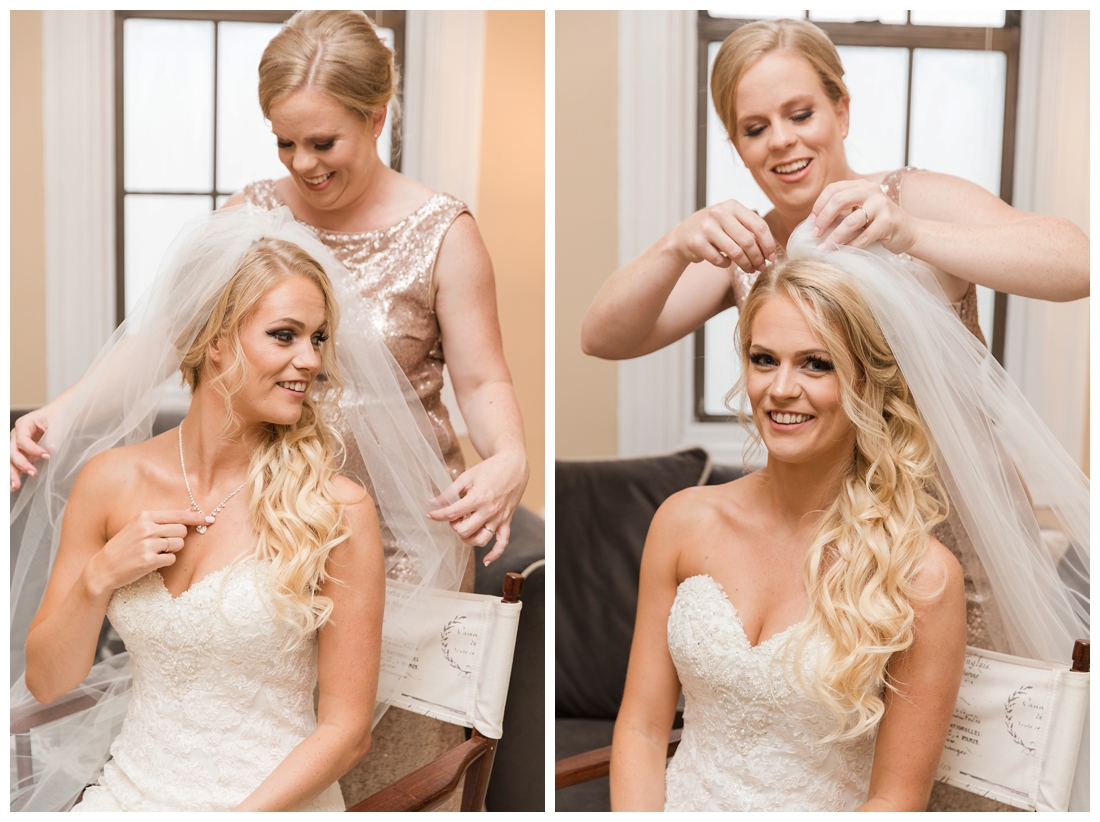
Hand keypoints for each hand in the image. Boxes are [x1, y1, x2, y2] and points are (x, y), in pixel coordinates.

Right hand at [11, 408, 51, 491]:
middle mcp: (16, 434)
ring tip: (15, 486)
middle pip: (12, 451)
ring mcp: (17, 444)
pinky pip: (14, 464)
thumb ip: (53, 435)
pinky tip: (12, 486)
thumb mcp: (58, 423)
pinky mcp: (22, 453)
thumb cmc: (58, 417)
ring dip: (12, 473)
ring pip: (10, 460)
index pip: (22, 440)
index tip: (47, 456)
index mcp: (24, 424)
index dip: (32, 449)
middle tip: (34, 473)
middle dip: (21, 464)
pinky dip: (13, 474)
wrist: (59, 414)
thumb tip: (51, 449)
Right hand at [85, 509, 212, 595]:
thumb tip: (189, 510)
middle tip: (163, 544)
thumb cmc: (123, 546)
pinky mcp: (149, 561)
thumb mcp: (138, 526)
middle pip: (182, 531)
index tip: (210, 519)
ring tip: (155, 552)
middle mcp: (146, 528)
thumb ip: (162, 519)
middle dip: (178, 538)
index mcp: (144, 516)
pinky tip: (152, 562)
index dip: (197, 518)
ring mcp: (147, 544)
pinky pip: (172, 559)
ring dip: (172, 551)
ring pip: (179, 545)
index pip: (179, 515)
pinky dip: (166, 561)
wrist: (102, 568)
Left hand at [426, 450, 528, 565]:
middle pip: (464, 530)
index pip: (453, 513)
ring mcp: (499, 518)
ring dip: (467, 538)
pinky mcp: (507, 521)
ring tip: (464, 527)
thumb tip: (433, 503)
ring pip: (480, 539)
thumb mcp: (467, 477)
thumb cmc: (490, 469)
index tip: (431, 515)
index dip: (438, 515)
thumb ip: (449, 492)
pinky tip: (485, 561)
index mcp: (478, 498)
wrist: (513, 465)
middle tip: (454, 515)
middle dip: (454, 525)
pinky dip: (494, 554)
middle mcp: (489, 510)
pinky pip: (502, 542)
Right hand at [667, 200, 776, 273]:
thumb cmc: (713, 230)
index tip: (772, 257)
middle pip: (748, 241)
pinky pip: (720, 260)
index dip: (768, 244)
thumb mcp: (730, 221)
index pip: (759, 225)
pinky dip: (726, 265)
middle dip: (758, 258)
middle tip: (761, 267)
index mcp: (732, 206)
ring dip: (746, 264)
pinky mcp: (696, 242)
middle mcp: (719, 213)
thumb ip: (749, 229)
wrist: (682, 235)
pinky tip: (726, 262)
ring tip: (749, 269)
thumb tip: (771, 251)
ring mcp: (706, 228)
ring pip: (735, 252)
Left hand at [810, 180, 917, 253]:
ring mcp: (882, 205)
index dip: (819, 205)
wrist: (909, 232)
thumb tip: (813, 223)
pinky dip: (851, 246)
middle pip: (839, 200)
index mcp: (861, 186)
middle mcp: (872, 191)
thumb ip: (841, 212)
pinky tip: (842, 252)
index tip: (811, 222)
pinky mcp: (888, 221)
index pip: (833, 189)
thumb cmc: (879, 224)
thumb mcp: (859, 212)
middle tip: (815, 235)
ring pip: (851, 221)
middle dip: (823, 219)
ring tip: (823, 248)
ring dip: (834, 237)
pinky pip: (864, 236)